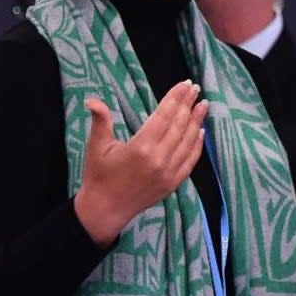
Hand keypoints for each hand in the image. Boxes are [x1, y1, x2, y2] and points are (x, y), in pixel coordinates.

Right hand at [73, 79, 207, 244]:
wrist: (104, 211)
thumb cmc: (98, 176)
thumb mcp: (96, 147)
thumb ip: (100, 121)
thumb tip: (91, 100)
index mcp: (140, 147)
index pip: (164, 115)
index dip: (176, 97)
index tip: (186, 84)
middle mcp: (158, 159)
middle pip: (179, 125)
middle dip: (189, 105)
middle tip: (196, 89)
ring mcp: (168, 173)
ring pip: (188, 142)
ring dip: (197, 122)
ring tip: (203, 105)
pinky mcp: (173, 184)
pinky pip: (190, 161)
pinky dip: (197, 145)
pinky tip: (201, 132)